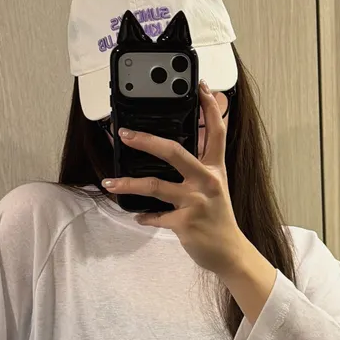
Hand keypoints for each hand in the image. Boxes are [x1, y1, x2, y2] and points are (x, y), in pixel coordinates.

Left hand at [103, 84, 242, 274]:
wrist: (229, 252)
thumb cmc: (219, 218)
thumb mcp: (215, 187)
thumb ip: (201, 166)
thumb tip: (174, 148)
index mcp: (215, 169)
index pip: (216, 131)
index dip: (210, 107)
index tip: (201, 87)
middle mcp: (206, 181)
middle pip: (174, 152)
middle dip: (146, 140)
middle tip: (124, 133)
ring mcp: (195, 202)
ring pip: (155, 186)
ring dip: (128, 183)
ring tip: (110, 183)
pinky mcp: (185, 223)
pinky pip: (156, 216)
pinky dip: (144, 216)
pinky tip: (139, 215)